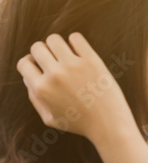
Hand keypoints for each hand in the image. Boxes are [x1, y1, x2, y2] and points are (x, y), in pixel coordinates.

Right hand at [16, 33, 131, 143]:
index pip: (24, 63)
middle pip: (37, 47)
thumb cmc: (80, 124)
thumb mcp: (50, 118)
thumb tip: (28, 78)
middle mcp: (54, 75)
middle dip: (44, 52)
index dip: (32, 64)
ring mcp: (73, 66)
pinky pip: (76, 37)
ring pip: (54, 39)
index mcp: (41, 88)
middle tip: (56, 61)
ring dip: (58, 45)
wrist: (109, 125)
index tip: (43, 68)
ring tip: (67, 55)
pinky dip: (75, 41)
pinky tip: (80, 52)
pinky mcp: (92, 61)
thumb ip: (35, 98)